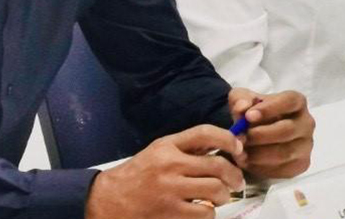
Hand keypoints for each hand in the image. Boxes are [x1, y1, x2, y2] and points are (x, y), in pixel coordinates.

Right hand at [84, 125, 243, 218]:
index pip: (205, 133)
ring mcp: (170, 190)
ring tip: (220, 197)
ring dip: (224, 195)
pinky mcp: (169, 212)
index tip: (238, 149)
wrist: (105, 201)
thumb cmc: (138, 175)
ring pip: (215, 190)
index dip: (228, 139)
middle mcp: (170, 165)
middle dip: (234, 175)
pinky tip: (203, 211)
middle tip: (236, 182)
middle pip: (218, 166)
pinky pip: (204, 212)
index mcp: (167, 146)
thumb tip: (224, 146)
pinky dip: (210, 213)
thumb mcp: (159, 152)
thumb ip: (187, 148)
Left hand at [228, 88, 314, 178]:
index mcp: (297, 102)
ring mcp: (306, 145)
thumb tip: (241, 108)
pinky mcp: (302, 164)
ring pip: (284, 153)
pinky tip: (248, 161)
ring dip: (258, 154)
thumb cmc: (255, 114)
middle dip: (260, 136)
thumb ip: (240, 100)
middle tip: (239, 138)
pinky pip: (282, 169)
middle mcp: (307, 123)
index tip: (248, 116)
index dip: (270, 109)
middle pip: (287, 130)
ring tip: (239, 152)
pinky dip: (261, 167)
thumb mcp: (244, 101)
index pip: (290, 101)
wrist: (260, 135)